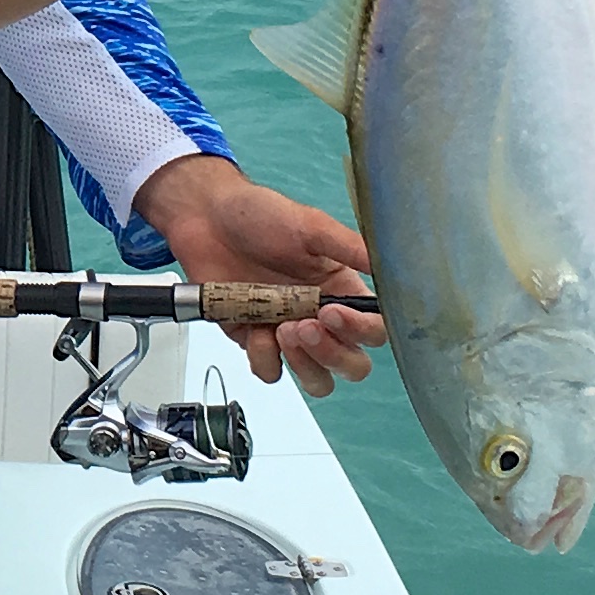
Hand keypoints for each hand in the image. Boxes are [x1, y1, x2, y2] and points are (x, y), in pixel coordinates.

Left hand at [136, 155, 381, 396]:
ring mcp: (289, 334)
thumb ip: (349, 247)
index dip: (361, 330)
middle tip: (304, 326)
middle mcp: (320, 318)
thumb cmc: (259, 215)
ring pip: (317, 379)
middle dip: (333, 354)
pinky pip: (271, 371)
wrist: (207, 217)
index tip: (332, 312)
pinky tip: (253, 330)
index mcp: (342, 290)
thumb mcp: (311, 225)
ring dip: (305, 364)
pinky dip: (265, 359)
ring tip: (281, 330)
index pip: (373, 329)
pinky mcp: (256, 342)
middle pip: (352, 364)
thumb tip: (387, 266)